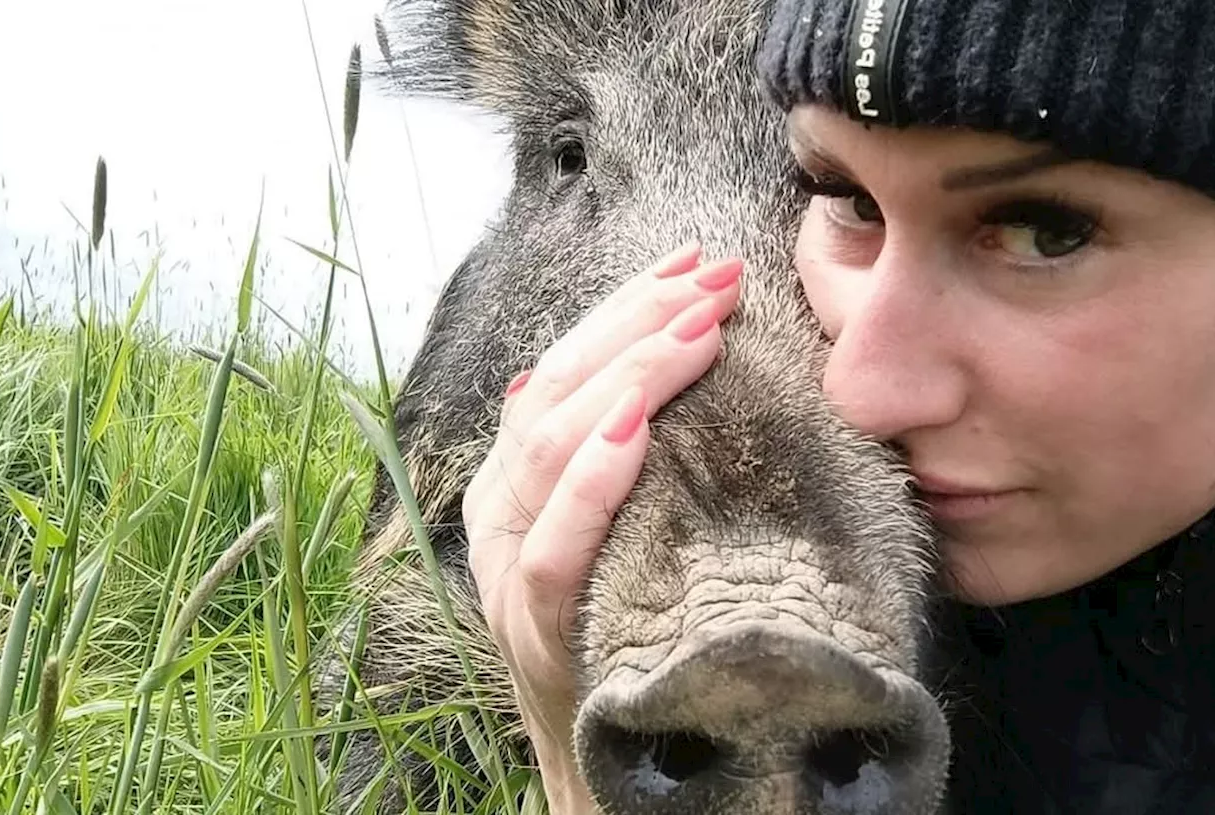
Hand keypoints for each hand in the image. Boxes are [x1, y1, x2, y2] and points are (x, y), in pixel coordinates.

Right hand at [461, 241, 743, 810]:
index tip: (694, 262)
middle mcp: (496, 510)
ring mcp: (503, 570)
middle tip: (718, 282)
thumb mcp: (611, 524)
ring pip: (549, 449)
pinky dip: (591, 484)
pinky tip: (639, 431)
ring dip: (629, 379)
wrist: (609, 758)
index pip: (562, 368)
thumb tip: (634, 364)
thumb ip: (605, 453)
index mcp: (512, 478)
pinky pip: (552, 548)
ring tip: (699, 334)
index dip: (625, 308)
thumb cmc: (625, 623)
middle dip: (640, 325)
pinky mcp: (530, 629)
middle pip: (556, 390)